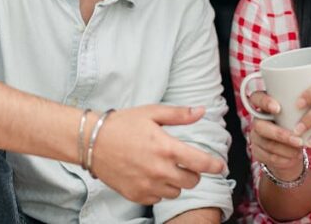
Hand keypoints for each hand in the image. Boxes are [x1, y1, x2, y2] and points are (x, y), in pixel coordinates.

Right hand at [89, 105, 226, 204]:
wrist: (91, 142)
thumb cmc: (121, 125)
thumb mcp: (151, 113)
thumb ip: (179, 115)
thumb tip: (201, 111)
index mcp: (166, 148)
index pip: (202, 163)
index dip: (215, 166)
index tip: (219, 166)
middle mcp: (160, 170)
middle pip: (192, 181)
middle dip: (192, 172)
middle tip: (182, 162)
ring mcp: (148, 185)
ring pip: (176, 191)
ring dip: (175, 181)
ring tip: (162, 168)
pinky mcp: (137, 195)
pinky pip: (158, 198)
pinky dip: (158, 190)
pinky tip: (149, 176)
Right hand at [246, 92, 304, 178]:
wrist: (291, 150)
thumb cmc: (297, 126)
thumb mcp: (297, 114)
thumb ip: (298, 109)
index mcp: (264, 106)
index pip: (256, 98)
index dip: (264, 102)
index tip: (278, 109)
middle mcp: (257, 121)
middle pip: (260, 126)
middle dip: (280, 134)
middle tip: (299, 141)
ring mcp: (255, 137)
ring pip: (267, 144)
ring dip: (286, 149)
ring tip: (301, 150)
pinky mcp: (257, 152)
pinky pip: (269, 157)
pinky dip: (285, 158)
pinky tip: (295, 157)